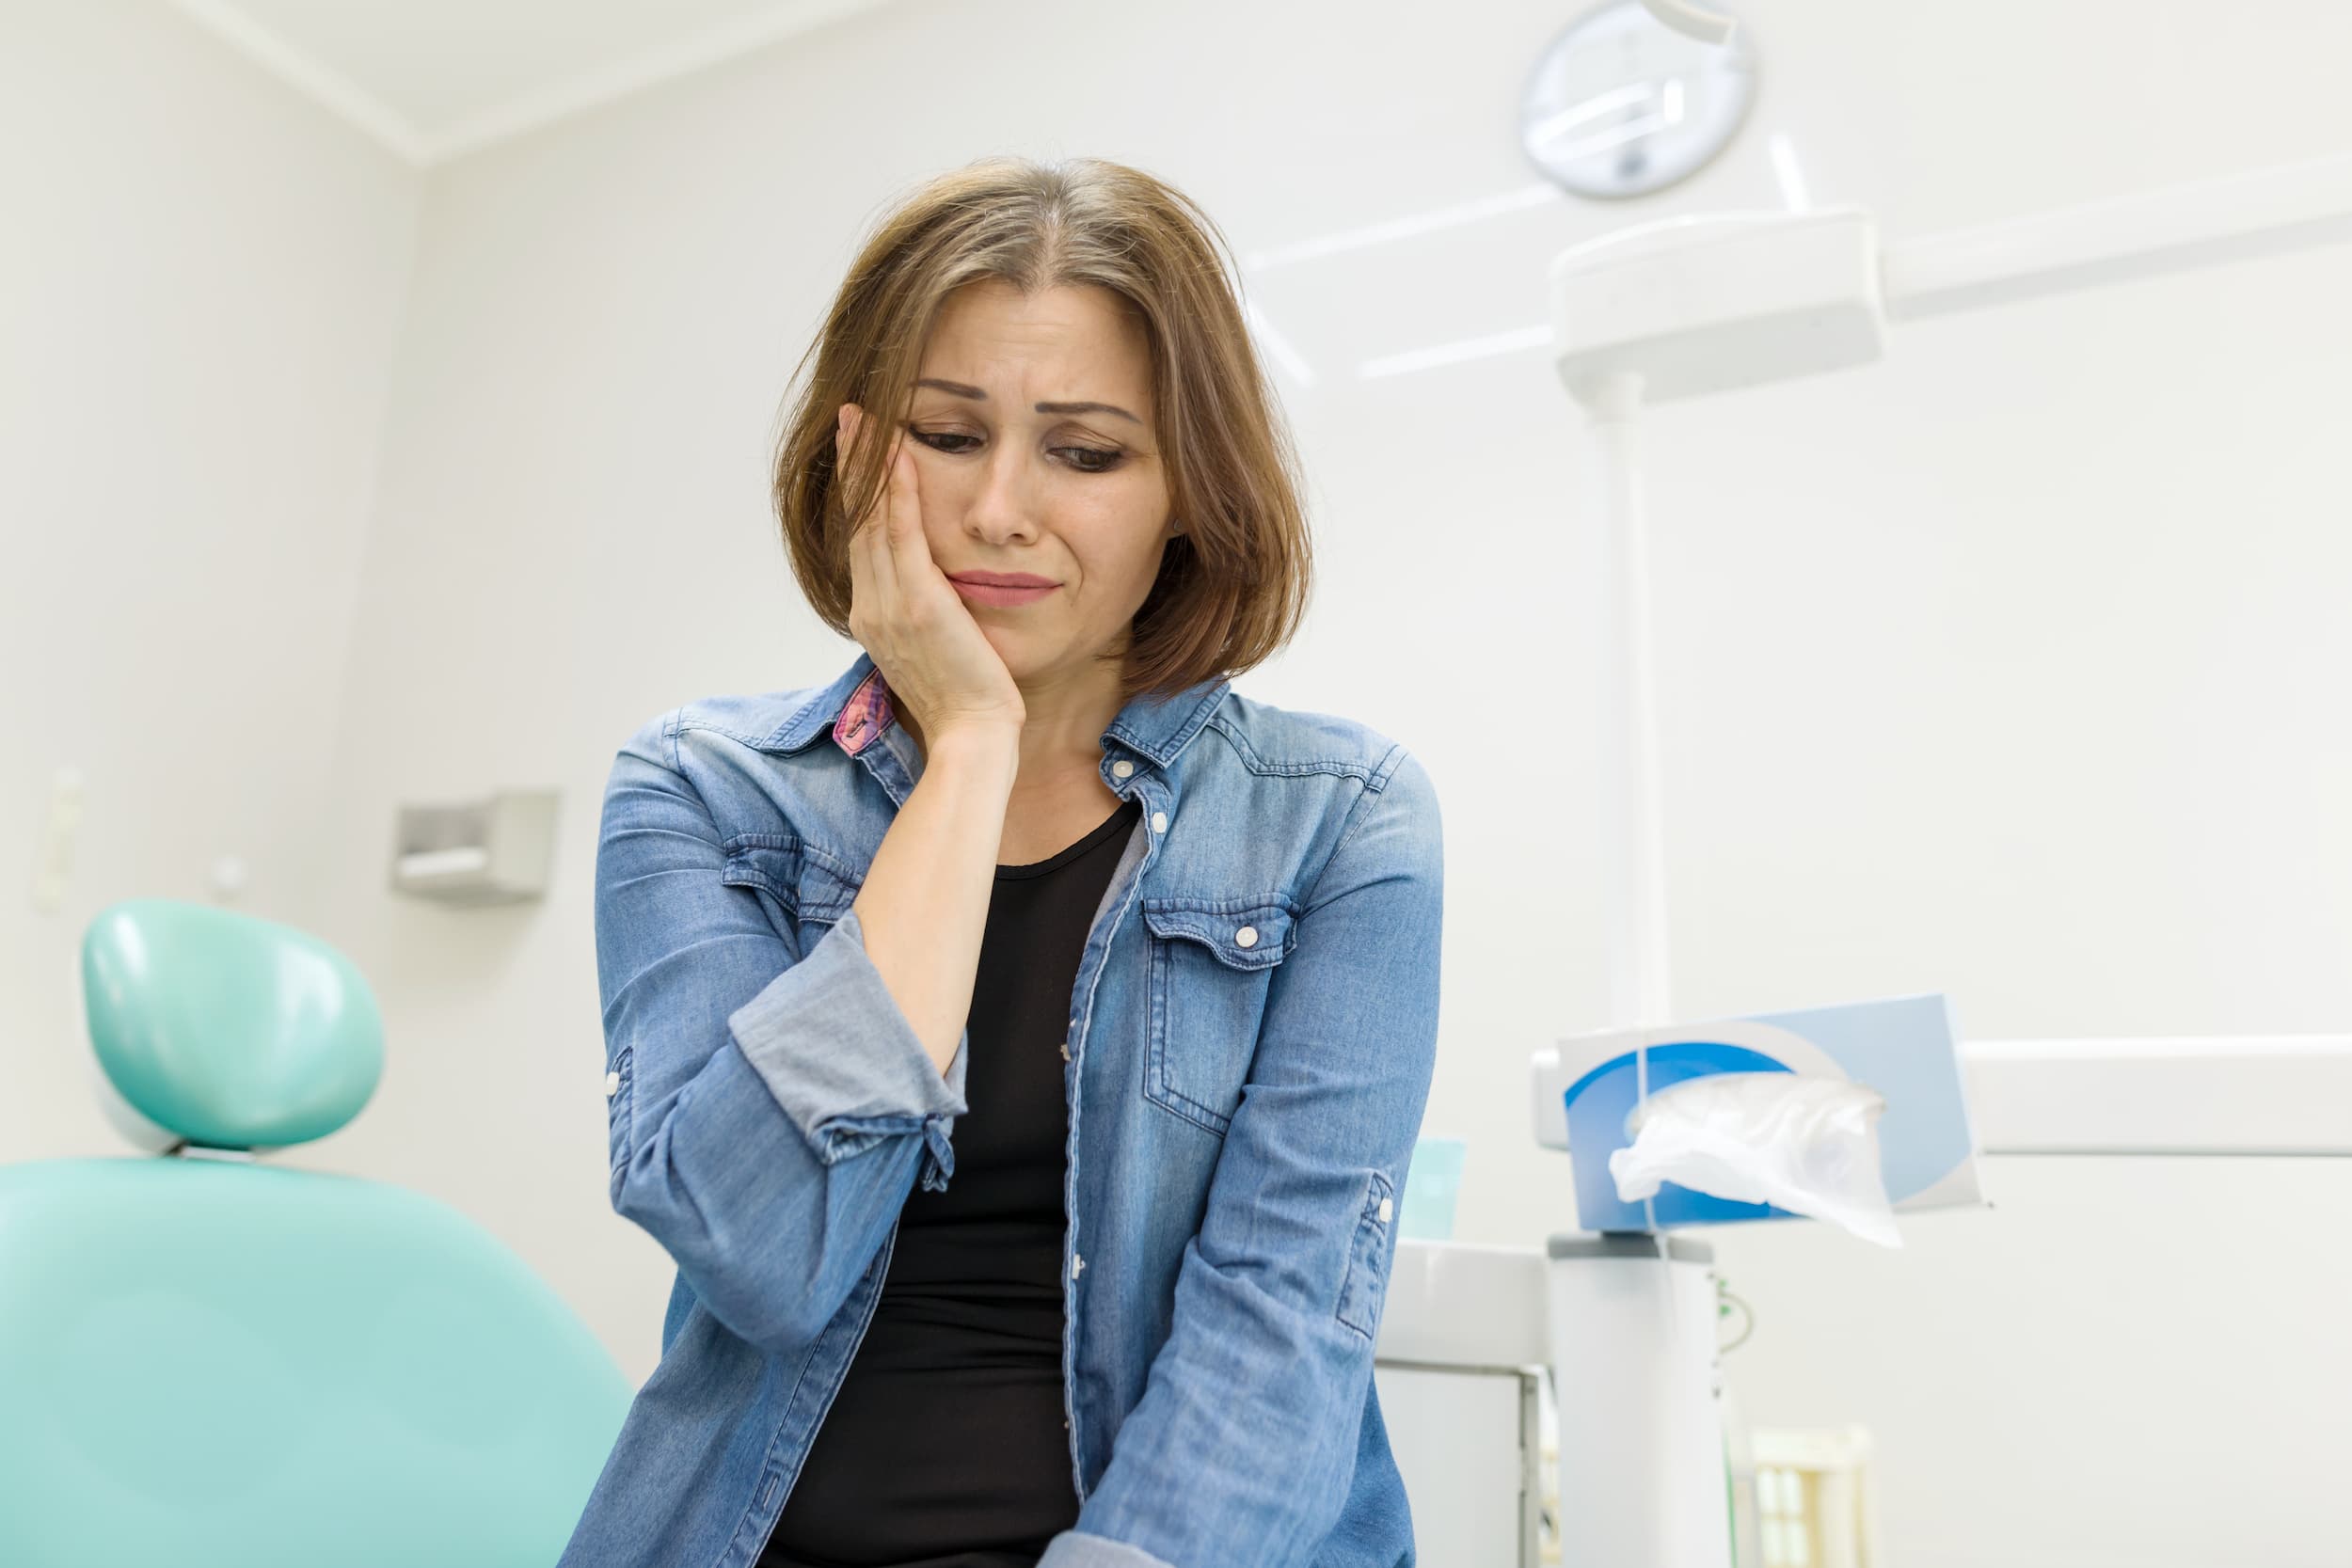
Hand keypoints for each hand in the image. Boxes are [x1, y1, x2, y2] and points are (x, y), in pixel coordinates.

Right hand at [836, 402, 1025, 743]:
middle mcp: (871, 606)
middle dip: (853, 466)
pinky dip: (898, 491)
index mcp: (873, 617)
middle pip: (856, 522)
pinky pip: (902, 533)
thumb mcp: (935, 652)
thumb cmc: (966, 701)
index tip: (857, 454)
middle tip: (851, 418)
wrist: (972, 736)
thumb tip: (937, 593)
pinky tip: (900, 454)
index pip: (861, 542)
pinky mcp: (919, 603)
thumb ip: (926, 617)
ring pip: (871, 520)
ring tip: (866, 420)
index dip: (857, 495)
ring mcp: (890, 604)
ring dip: (869, 465)